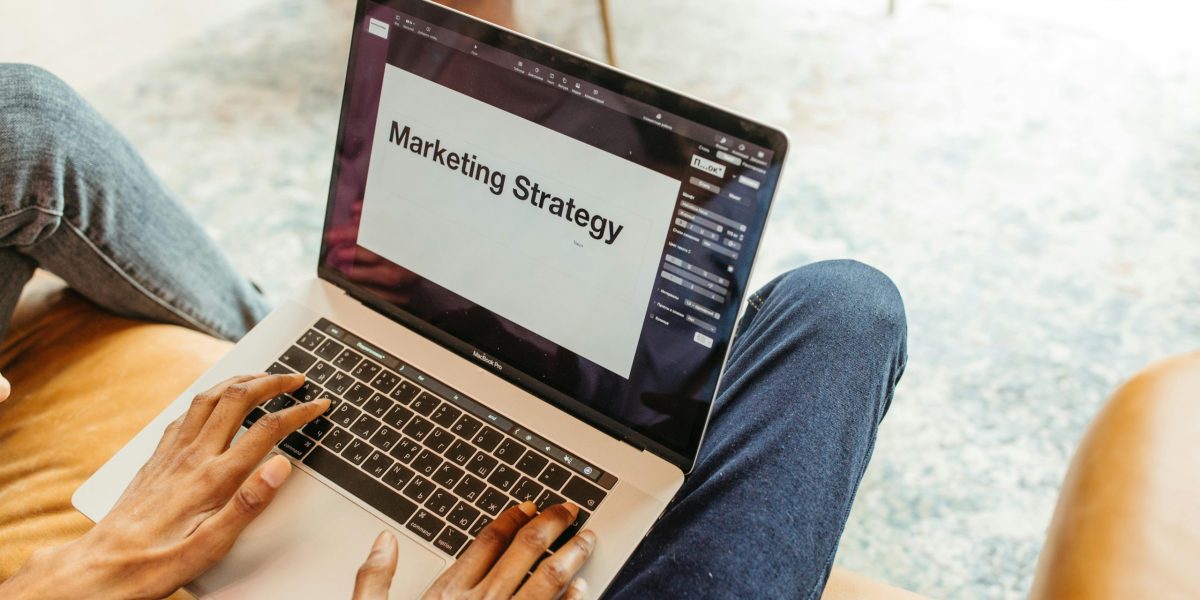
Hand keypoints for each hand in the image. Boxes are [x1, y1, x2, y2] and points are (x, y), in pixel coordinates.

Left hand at [0, 372, 327, 599]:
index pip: (266, 430)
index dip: (298, 412)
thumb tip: (281, 468)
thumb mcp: (211, 546)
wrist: (102, 568)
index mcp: (213, 478)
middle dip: (272, 381)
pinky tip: (213, 402)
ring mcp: (172, 454)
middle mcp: (192, 457)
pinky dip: (209, 397)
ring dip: (240, 380)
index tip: (318, 405)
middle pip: (237, 399)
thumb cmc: (156, 563)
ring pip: (209, 397)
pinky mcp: (157, 458)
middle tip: (296, 379)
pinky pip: (186, 413)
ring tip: (261, 377)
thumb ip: (248, 505)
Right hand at [352, 502, 594, 599]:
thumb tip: (384, 540)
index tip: (530, 506)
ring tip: (586, 539)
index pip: (487, 544)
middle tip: (569, 510)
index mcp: (447, 596)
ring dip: (570, 555)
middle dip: (550, 525)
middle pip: (523, 552)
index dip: (511, 519)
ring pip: (546, 579)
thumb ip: (375, 579)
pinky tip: (582, 588)